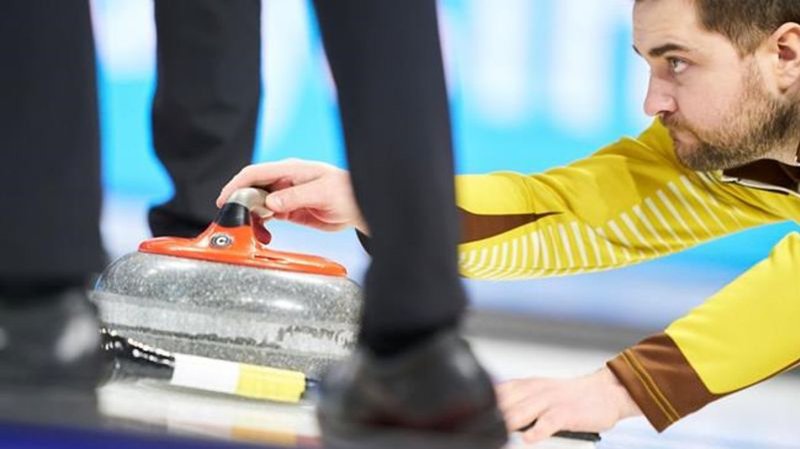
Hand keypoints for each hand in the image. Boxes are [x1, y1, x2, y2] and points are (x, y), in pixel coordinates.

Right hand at [216, 159, 367, 233]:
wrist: (361, 207)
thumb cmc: (348, 192)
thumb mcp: (322, 193)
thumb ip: (295, 197)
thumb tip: (271, 203)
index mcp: (291, 170)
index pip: (256, 173)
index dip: (236, 184)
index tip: (225, 199)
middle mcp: (286, 181)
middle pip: (253, 188)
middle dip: (239, 202)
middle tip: (231, 219)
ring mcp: (287, 195)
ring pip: (258, 203)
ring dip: (249, 216)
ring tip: (246, 230)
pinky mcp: (291, 210)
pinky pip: (269, 215)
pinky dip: (261, 224)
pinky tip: (260, 234)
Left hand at [496, 367, 641, 443]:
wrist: (605, 392)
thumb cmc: (571, 396)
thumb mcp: (540, 392)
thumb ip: (518, 400)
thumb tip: (495, 413)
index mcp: (527, 385)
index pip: (499, 393)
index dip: (484, 405)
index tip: (473, 418)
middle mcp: (536, 390)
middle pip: (506, 403)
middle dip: (492, 417)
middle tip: (482, 430)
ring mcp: (551, 401)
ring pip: (523, 411)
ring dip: (509, 423)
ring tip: (499, 436)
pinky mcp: (567, 413)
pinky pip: (549, 422)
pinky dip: (538, 430)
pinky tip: (530, 439)